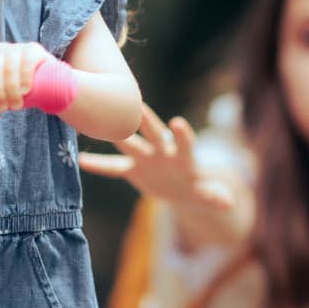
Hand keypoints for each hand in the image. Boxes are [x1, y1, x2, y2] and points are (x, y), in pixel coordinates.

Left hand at [0, 42, 53, 124]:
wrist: (44, 84)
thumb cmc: (16, 92)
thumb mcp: (2, 102)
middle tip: (4, 108)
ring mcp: (17, 48)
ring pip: (9, 66)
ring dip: (11, 89)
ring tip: (16, 104)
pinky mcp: (33, 50)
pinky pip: (26, 61)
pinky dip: (24, 77)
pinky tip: (25, 90)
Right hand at [78, 104, 234, 211]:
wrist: (181, 188)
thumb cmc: (198, 188)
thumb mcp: (208, 195)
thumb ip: (215, 196)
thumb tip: (229, 202)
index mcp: (184, 155)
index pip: (184, 141)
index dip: (182, 134)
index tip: (177, 123)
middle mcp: (163, 150)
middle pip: (153, 133)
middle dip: (145, 120)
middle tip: (135, 105)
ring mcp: (145, 157)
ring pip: (129, 143)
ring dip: (116, 135)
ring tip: (97, 121)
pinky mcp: (132, 168)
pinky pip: (112, 167)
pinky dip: (98, 165)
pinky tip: (79, 161)